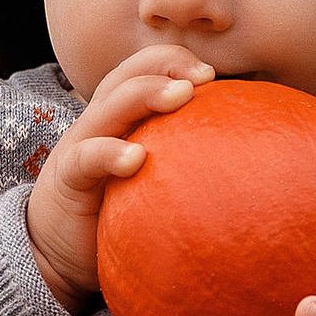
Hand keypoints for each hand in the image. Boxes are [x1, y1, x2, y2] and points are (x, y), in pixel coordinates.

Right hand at [25, 47, 212, 313]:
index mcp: (124, 116)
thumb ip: (189, 165)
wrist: (57, 254)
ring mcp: (82, 145)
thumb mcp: (156, 183)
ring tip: (181, 95)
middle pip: (128, 75)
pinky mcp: (67, 179)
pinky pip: (86, 159)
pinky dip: (109, 153)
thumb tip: (258, 174)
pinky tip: (137, 158)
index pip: (147, 70)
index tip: (219, 76)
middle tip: (206, 77)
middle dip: (167, 65)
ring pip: (110, 105)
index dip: (178, 61)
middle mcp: (102, 122)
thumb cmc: (117, 214)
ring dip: (145, 94)